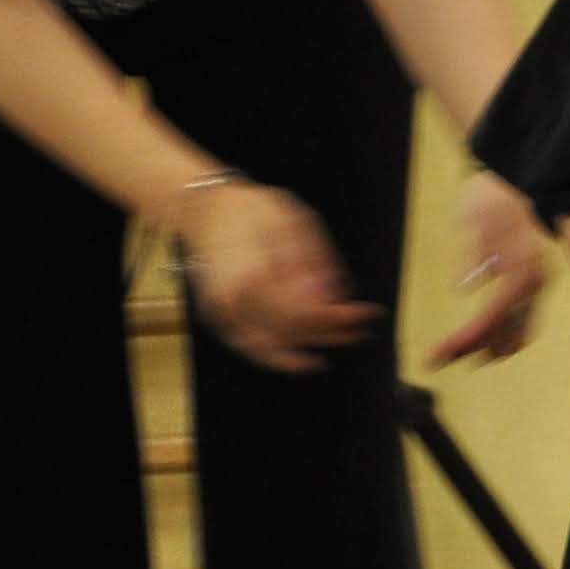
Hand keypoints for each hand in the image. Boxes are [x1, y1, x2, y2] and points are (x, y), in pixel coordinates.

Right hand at [169, 176, 381, 374]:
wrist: (203, 210)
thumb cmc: (247, 209)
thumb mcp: (290, 221)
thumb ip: (312, 261)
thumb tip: (332, 297)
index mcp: (252, 276)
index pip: (304, 313)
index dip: (338, 319)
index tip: (366, 314)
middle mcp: (234, 303)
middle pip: (292, 332)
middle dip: (332, 333)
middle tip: (362, 328)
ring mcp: (222, 315)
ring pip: (272, 348)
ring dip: (311, 348)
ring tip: (342, 341)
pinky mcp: (218, 320)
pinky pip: (251, 349)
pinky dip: (278, 358)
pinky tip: (302, 360)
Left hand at [422, 171, 546, 367]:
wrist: (511, 175)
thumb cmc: (488, 196)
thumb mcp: (473, 222)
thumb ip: (473, 256)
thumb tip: (466, 287)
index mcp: (521, 270)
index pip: (491, 318)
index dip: (465, 341)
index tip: (438, 355)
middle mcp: (534, 283)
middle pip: (505, 332)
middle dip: (473, 350)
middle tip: (438, 359)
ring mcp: (536, 283)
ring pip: (517, 330)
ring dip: (488, 346)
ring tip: (457, 354)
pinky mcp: (531, 280)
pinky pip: (520, 318)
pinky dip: (501, 333)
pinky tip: (481, 339)